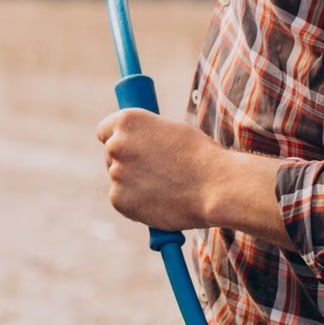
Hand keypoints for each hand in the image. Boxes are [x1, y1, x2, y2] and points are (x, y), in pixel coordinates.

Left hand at [95, 109, 291, 247]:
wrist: (217, 187)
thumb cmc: (203, 156)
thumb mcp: (172, 131)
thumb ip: (146, 136)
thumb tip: (137, 145)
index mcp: (127, 121)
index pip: (105, 130)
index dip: (118, 139)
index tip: (127, 148)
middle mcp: (116, 145)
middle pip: (109, 155)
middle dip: (126, 163)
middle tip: (152, 173)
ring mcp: (115, 173)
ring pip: (119, 179)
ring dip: (134, 184)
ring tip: (166, 187)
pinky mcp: (118, 199)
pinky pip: (123, 201)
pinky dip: (137, 204)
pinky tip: (162, 201)